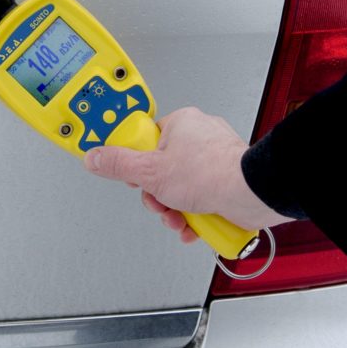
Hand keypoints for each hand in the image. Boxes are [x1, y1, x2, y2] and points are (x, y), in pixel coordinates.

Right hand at [84, 107, 292, 242]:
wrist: (252, 194)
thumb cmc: (212, 173)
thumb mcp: (151, 171)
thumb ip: (118, 163)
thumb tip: (94, 157)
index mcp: (180, 124)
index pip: (146, 141)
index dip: (138, 165)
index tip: (137, 177)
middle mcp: (198, 137)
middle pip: (162, 169)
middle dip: (158, 195)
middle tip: (160, 201)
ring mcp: (213, 159)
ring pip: (181, 187)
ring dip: (175, 209)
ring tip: (180, 217)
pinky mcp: (224, 179)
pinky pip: (200, 196)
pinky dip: (194, 213)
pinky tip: (193, 223)